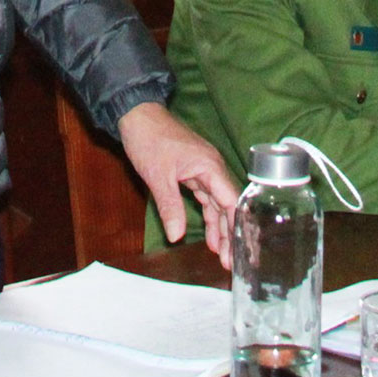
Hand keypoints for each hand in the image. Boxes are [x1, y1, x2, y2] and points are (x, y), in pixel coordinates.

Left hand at [116, 102, 240, 265]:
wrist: (137, 115)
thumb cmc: (149, 140)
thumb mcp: (157, 177)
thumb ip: (170, 207)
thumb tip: (177, 236)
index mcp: (210, 166)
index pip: (232, 201)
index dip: (237, 227)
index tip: (240, 249)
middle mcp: (212, 168)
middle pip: (228, 205)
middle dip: (230, 233)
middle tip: (229, 261)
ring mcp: (203, 170)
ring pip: (218, 203)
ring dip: (220, 228)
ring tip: (221, 254)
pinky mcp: (193, 172)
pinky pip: (206, 198)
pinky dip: (209, 216)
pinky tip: (210, 235)